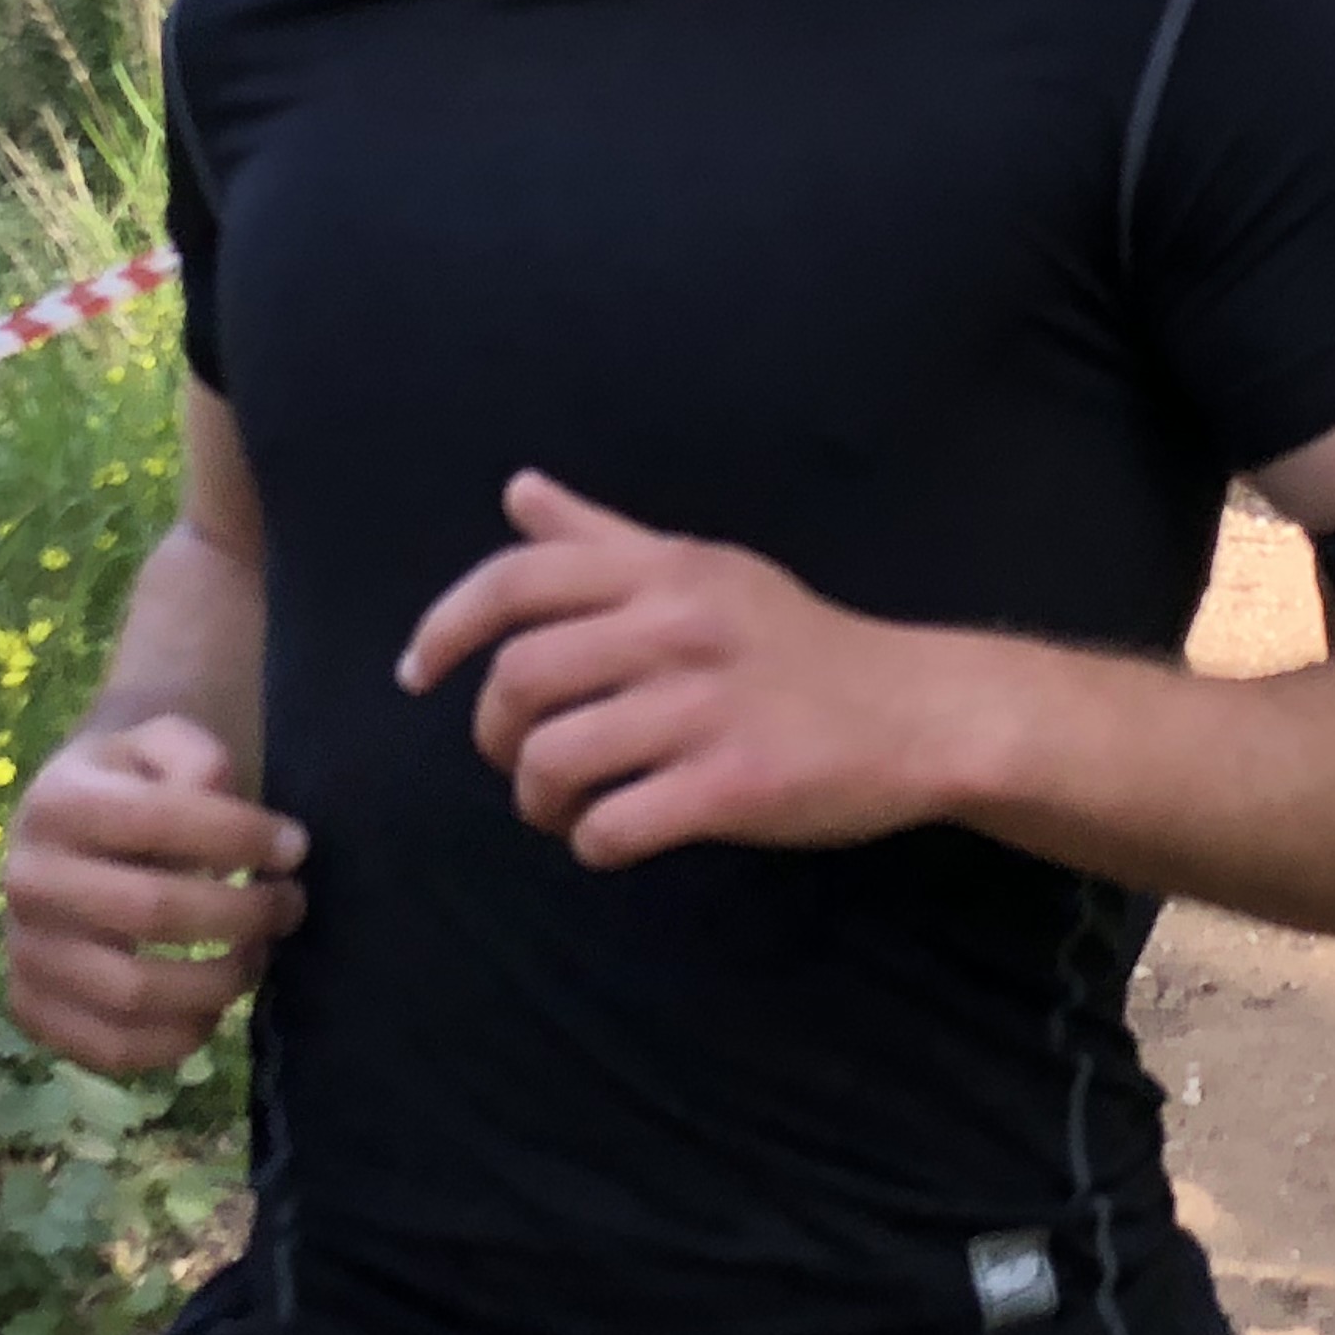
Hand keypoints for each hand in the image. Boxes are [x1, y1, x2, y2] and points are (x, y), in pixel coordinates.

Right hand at [1, 717, 305, 1075]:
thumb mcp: (161, 742)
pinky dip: (177, 1040)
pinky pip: (109, 1047)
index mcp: (58, 802)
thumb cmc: (131, 783)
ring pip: (132, 992)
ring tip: (257, 956)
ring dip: (219, 982)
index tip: (295, 848)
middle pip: (150, 911)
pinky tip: (213, 1008)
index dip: (239, 836)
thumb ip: (195, 756)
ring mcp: (24, 950)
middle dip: (243, 914)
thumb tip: (214, 797)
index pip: (157, 820)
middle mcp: (27, 879)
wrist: (67, 826)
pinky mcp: (31, 1007)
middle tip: (290, 905)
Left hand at [399, 472, 948, 867]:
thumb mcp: (705, 569)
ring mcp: (706, 709)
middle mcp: (678, 628)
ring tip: (562, 807)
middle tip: (516, 759)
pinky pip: (614, 826)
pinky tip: (613, 835)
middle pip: (521, 679)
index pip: (518, 580)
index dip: (446, 626)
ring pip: (556, 759)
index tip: (419, 672)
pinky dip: (594, 842)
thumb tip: (518, 492)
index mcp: (664, 570)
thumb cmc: (797, 642)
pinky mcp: (734, 786)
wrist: (916, 712)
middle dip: (495, 734)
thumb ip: (605, 538)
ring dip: (537, 799)